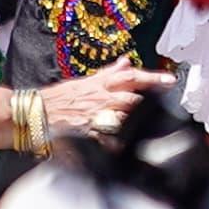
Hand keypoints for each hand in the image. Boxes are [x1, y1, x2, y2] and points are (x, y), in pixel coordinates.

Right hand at [39, 64, 177, 139]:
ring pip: (123, 117)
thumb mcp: (86, 81)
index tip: (171, 80)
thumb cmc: (60, 98)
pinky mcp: (87, 132)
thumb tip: (126, 63)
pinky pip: (107, 138)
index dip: (153, 78)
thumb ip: (109, 73)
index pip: (131, 76)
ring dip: (134, 120)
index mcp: (101, 84)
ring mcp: (95, 115)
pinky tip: (124, 145)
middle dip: (147, 101)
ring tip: (145, 125)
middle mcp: (101, 98)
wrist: (37, 112)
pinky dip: (118, 142)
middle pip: (132, 97)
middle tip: (162, 105)